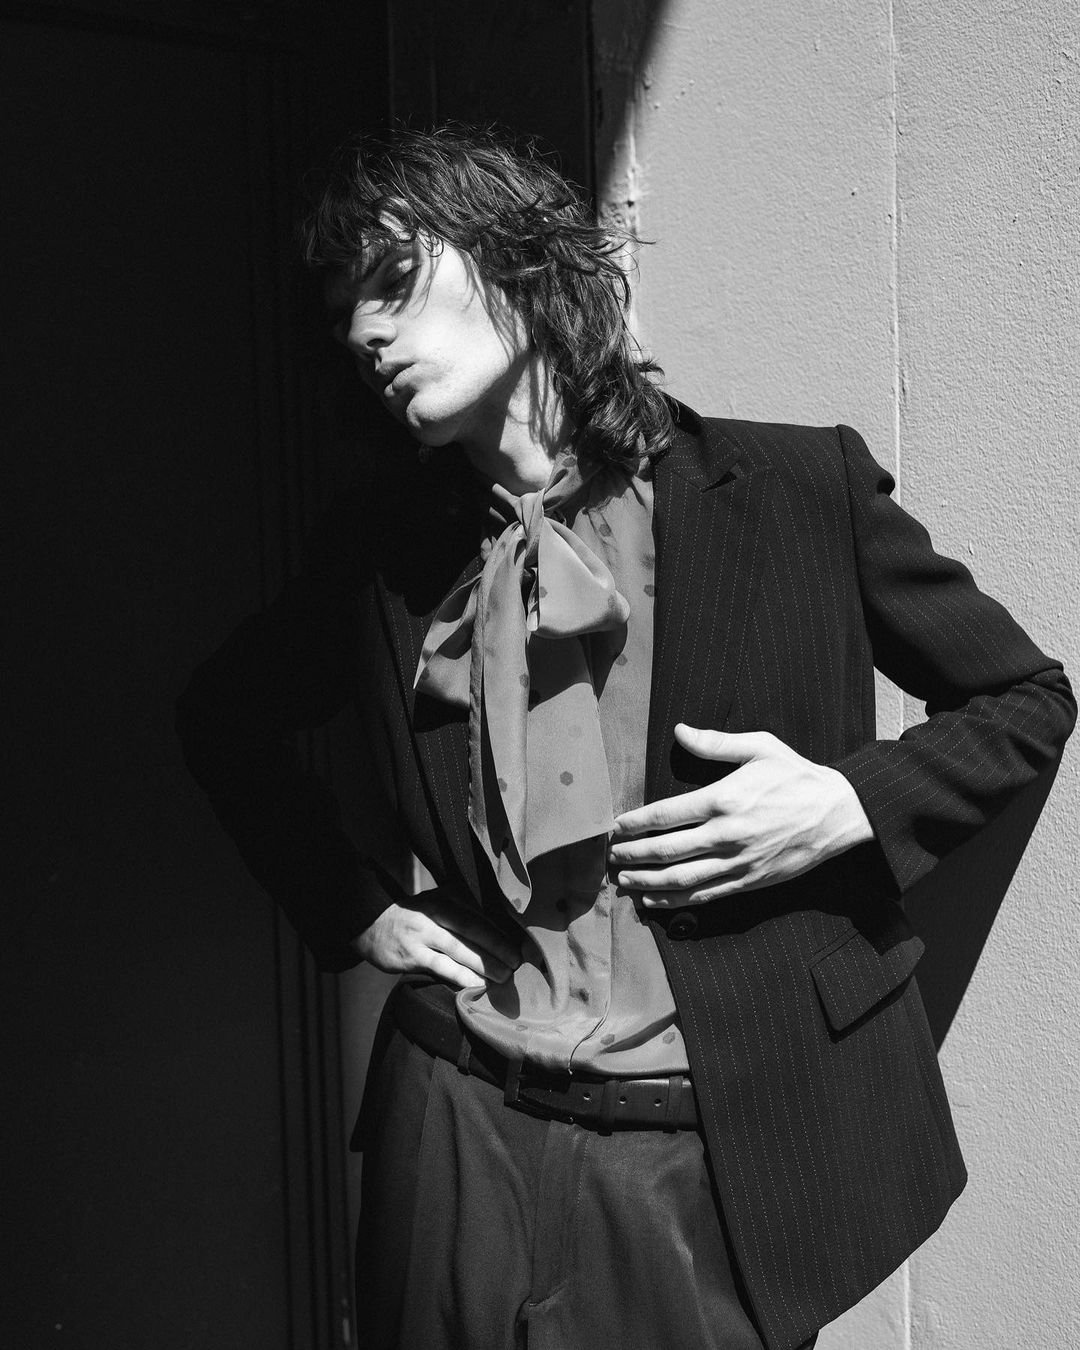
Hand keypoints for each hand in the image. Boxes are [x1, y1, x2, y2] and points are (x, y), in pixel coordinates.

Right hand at [353, 886, 522, 989]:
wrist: (370, 925)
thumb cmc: (415, 916)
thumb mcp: (437, 901)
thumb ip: (464, 908)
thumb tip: (502, 923)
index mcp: (446, 898)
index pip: (479, 913)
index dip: (501, 929)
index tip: (521, 943)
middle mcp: (435, 913)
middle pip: (472, 929)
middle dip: (498, 947)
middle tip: (517, 961)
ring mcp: (422, 934)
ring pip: (459, 950)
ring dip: (484, 964)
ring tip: (504, 976)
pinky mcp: (412, 955)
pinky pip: (441, 967)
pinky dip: (461, 976)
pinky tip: (477, 984)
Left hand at [608, 725, 873, 905]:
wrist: (838, 814)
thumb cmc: (796, 776)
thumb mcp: (760, 746)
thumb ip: (715, 742)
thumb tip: (679, 730)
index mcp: (724, 799)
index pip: (666, 814)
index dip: (636, 823)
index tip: (616, 826)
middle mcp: (726, 836)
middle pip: (666, 851)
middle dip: (633, 855)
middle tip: (611, 856)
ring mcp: (737, 863)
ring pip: (681, 880)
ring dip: (647, 882)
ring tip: (623, 880)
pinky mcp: (748, 882)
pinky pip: (704, 896)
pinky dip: (674, 902)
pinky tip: (653, 900)